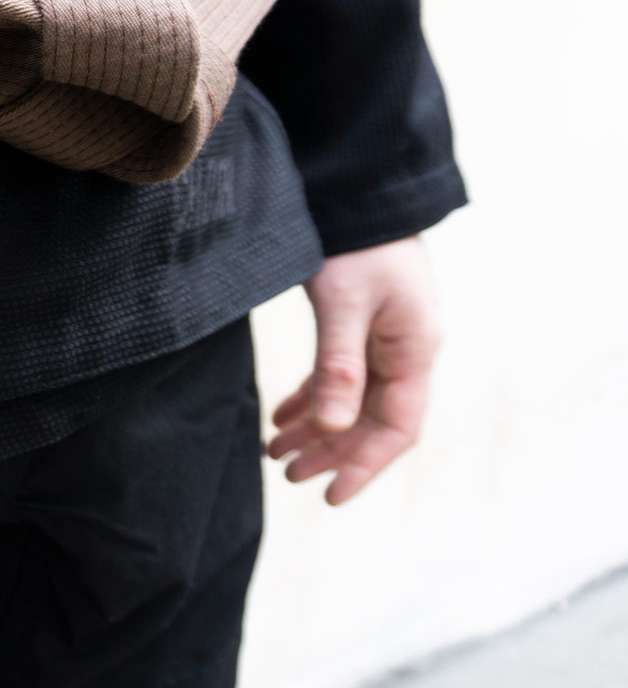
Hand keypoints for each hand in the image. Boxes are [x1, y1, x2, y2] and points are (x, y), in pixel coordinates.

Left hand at [267, 235, 440, 505]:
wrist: (359, 190)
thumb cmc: (355, 244)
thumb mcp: (344, 305)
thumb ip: (339, 367)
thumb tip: (333, 428)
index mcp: (414, 349)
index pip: (397, 427)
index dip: (365, 465)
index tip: (330, 497)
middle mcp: (406, 349)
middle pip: (371, 419)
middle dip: (331, 451)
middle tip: (286, 474)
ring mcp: (386, 337)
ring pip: (352, 400)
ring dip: (317, 428)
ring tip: (274, 451)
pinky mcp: (364, 324)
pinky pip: (341, 375)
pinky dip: (312, 398)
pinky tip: (282, 415)